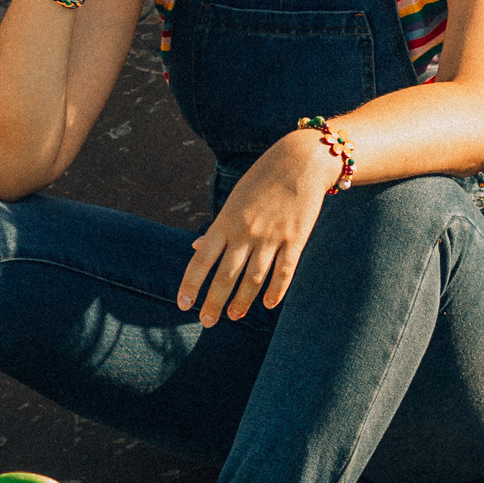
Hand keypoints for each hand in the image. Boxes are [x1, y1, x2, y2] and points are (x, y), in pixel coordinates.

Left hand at [177, 129, 333, 326]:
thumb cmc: (262, 179)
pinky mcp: (296, 239)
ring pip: (253, 280)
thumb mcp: (234, 200)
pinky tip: (267, 304)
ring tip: (234, 316)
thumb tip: (195, 249)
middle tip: (207, 322)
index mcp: (226, 222)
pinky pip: (284, 272)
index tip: (183, 304)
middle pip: (225, 277)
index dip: (191, 285)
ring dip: (242, 302)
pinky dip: (275, 291)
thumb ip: (217, 228)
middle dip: (213, 303)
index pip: (201, 261)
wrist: (300, 160)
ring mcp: (271, 237)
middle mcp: (245, 232)